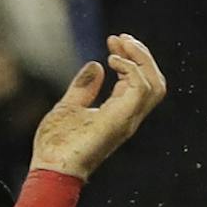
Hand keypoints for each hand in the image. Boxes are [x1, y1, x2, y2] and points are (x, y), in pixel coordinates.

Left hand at [29, 33, 165, 179]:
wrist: (50, 168)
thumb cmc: (57, 144)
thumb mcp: (68, 107)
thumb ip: (83, 88)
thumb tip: (96, 66)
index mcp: (119, 113)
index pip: (143, 83)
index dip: (133, 59)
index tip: (114, 40)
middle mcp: (128, 117)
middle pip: (156, 82)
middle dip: (142, 55)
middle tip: (120, 38)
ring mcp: (126, 120)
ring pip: (155, 86)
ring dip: (140, 60)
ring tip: (119, 45)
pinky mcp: (119, 121)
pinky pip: (141, 91)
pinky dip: (132, 71)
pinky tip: (112, 62)